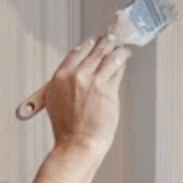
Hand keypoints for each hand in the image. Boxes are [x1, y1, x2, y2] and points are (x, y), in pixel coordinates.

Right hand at [44, 36, 130, 157]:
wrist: (78, 144)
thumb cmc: (68, 129)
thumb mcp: (57, 102)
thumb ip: (67, 85)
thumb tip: (80, 74)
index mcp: (59, 78)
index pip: (75, 53)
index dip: (86, 46)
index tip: (92, 42)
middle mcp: (75, 76)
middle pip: (94, 52)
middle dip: (104, 43)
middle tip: (111, 38)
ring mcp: (92, 82)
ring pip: (108, 58)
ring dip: (117, 50)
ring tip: (123, 48)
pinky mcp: (108, 90)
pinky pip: (117, 71)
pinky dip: (122, 63)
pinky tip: (125, 59)